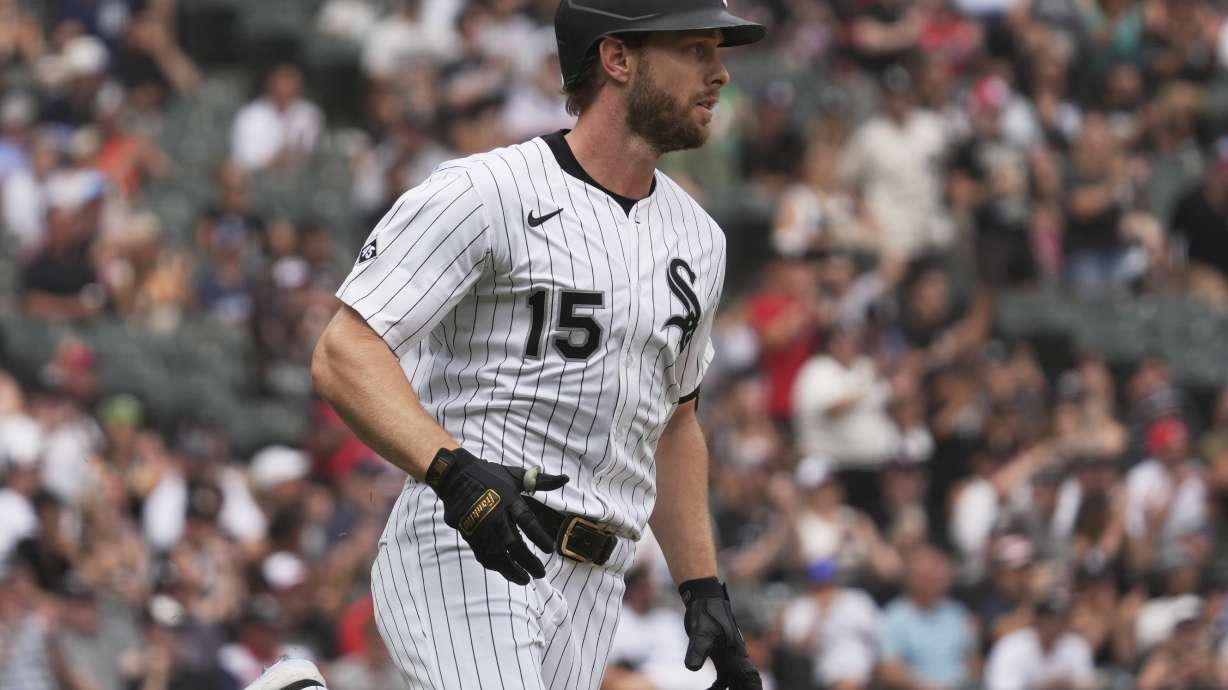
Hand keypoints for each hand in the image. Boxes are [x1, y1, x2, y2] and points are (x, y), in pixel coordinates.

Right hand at [426, 448, 567, 584]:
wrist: (454, 476)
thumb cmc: (489, 475)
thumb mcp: (515, 475)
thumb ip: (540, 481)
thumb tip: (565, 479)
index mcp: (509, 500)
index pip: (527, 521)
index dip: (539, 536)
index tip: (550, 549)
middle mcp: (495, 515)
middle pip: (513, 544)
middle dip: (528, 561)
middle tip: (541, 573)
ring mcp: (481, 527)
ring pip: (498, 554)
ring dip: (512, 569)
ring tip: (525, 579)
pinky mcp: (469, 535)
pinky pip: (483, 555)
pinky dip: (495, 566)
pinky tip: (506, 572)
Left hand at [679, 578, 762, 689]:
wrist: (703, 599)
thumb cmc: (707, 611)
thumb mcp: (701, 631)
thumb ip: (698, 650)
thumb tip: (692, 669)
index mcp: (736, 653)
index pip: (750, 676)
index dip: (753, 688)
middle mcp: (735, 658)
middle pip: (743, 683)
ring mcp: (728, 659)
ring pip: (734, 683)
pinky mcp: (719, 658)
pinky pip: (722, 679)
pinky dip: (717, 688)